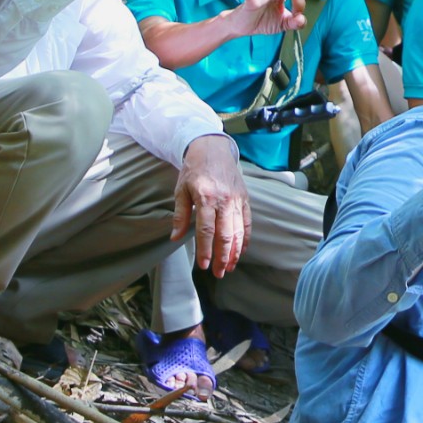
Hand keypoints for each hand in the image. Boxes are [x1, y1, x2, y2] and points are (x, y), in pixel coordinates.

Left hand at [173, 135, 248, 275]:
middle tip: (218, 273)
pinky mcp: (245, 198)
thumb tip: (175, 238)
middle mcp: (224, 200)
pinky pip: (247, 222)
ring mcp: (237, 200)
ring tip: (229, 267)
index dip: (206, 250)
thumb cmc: (193, 170)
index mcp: (205, 197)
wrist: (212, 149)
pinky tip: (241, 251)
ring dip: (235, 252)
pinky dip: (245, 238)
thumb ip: (180, 216)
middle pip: (225, 235)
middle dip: (222, 257)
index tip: (203, 266)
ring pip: (238, 231)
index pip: (206, 230)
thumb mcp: (181, 191)